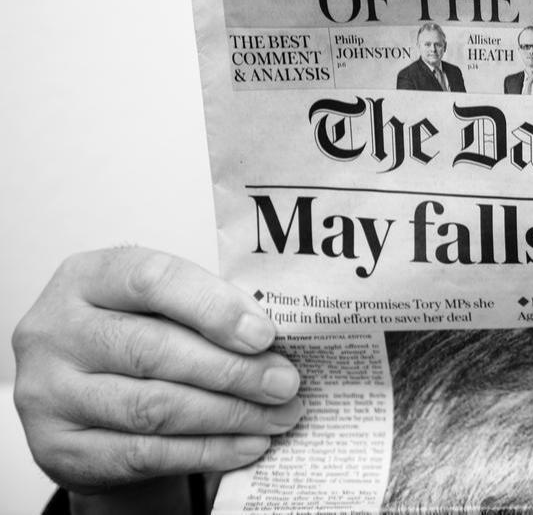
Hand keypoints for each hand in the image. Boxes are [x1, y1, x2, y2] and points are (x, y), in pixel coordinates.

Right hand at [12, 247, 303, 493]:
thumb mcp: (157, 305)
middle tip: (284, 382)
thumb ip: (204, 309)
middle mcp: (55, 332)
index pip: (151, 280)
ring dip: (229, 415)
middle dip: (232, 370)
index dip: (214, 307)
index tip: (265, 334)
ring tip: (278, 415)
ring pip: (153, 408)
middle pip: (153, 350)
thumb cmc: (131, 334)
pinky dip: (207, 451)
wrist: (75, 396)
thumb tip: (275, 339)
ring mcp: (49, 393)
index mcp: (85, 278)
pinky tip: (248, 444)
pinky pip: (145, 454)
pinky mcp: (59, 449)